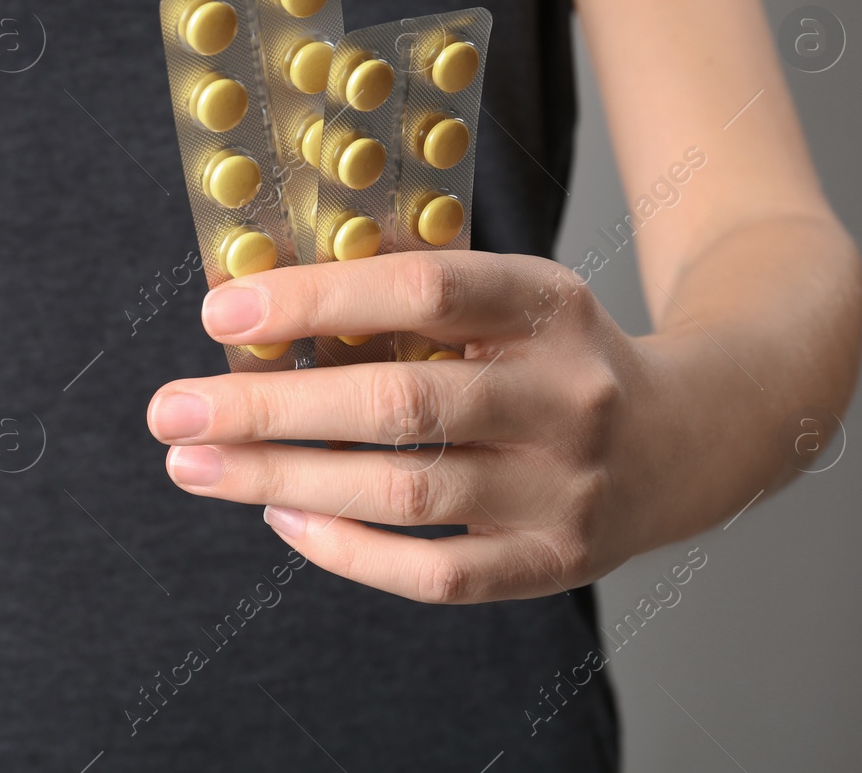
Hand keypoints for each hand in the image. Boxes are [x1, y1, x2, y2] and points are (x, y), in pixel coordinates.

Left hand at [147, 250, 672, 603]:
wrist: (690, 438)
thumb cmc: (560, 356)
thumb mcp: (514, 298)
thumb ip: (412, 297)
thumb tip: (260, 307)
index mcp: (550, 306)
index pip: (424, 288)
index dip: (316, 298)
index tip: (219, 310)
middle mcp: (565, 398)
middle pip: (399, 404)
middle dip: (269, 408)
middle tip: (171, 409)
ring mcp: (563, 490)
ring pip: (404, 493)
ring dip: (283, 478)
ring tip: (195, 465)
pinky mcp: (553, 564)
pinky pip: (434, 574)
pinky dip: (347, 549)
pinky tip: (280, 516)